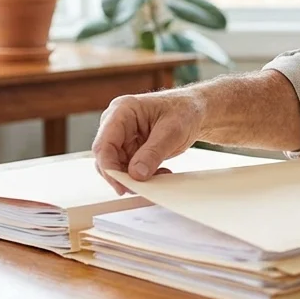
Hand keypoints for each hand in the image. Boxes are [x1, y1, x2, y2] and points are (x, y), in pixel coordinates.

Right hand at [92, 91, 206, 193]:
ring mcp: (123, 136)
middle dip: (123, 175)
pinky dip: (143, 175)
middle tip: (143, 187)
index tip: (121, 185)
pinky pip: (129, 168)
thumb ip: (153, 152)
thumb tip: (136, 174)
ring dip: (135, 176)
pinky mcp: (130, 148)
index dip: (109, 167)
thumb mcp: (172, 131)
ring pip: (117, 166)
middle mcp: (117, 123)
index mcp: (122, 110)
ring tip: (160, 175)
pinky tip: (160, 172)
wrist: (195, 112)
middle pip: (107, 157)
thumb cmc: (184, 111)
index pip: (104, 144)